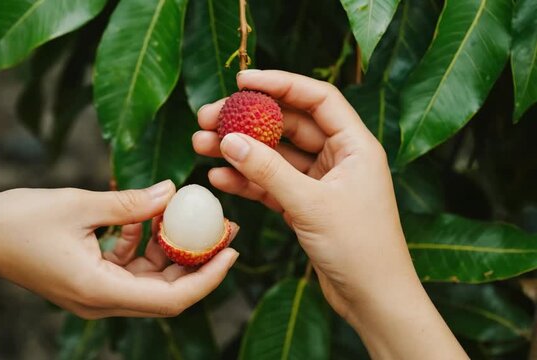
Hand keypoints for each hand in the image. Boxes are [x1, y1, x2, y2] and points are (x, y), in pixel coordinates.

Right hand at [0, 181, 238, 318]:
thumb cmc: (19, 220)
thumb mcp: (81, 205)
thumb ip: (131, 204)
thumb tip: (173, 192)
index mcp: (100, 291)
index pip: (171, 299)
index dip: (208, 277)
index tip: (233, 251)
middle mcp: (102, 300)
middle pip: (166, 290)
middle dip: (198, 260)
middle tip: (223, 226)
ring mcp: (95, 291)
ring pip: (149, 276)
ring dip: (171, 247)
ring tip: (189, 211)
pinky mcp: (89, 278)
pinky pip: (128, 265)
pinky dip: (142, 241)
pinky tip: (144, 212)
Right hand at [193, 70, 409, 317]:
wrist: (373, 300)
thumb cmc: (359, 249)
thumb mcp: (310, 204)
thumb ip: (268, 171)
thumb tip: (229, 141)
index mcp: (355, 146)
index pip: (316, 98)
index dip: (280, 83)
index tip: (242, 81)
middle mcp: (339, 158)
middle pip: (288, 126)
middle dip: (248, 121)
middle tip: (208, 117)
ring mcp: (321, 183)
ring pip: (275, 157)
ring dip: (241, 151)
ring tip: (201, 145)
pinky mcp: (306, 206)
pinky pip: (272, 185)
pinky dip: (247, 181)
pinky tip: (219, 176)